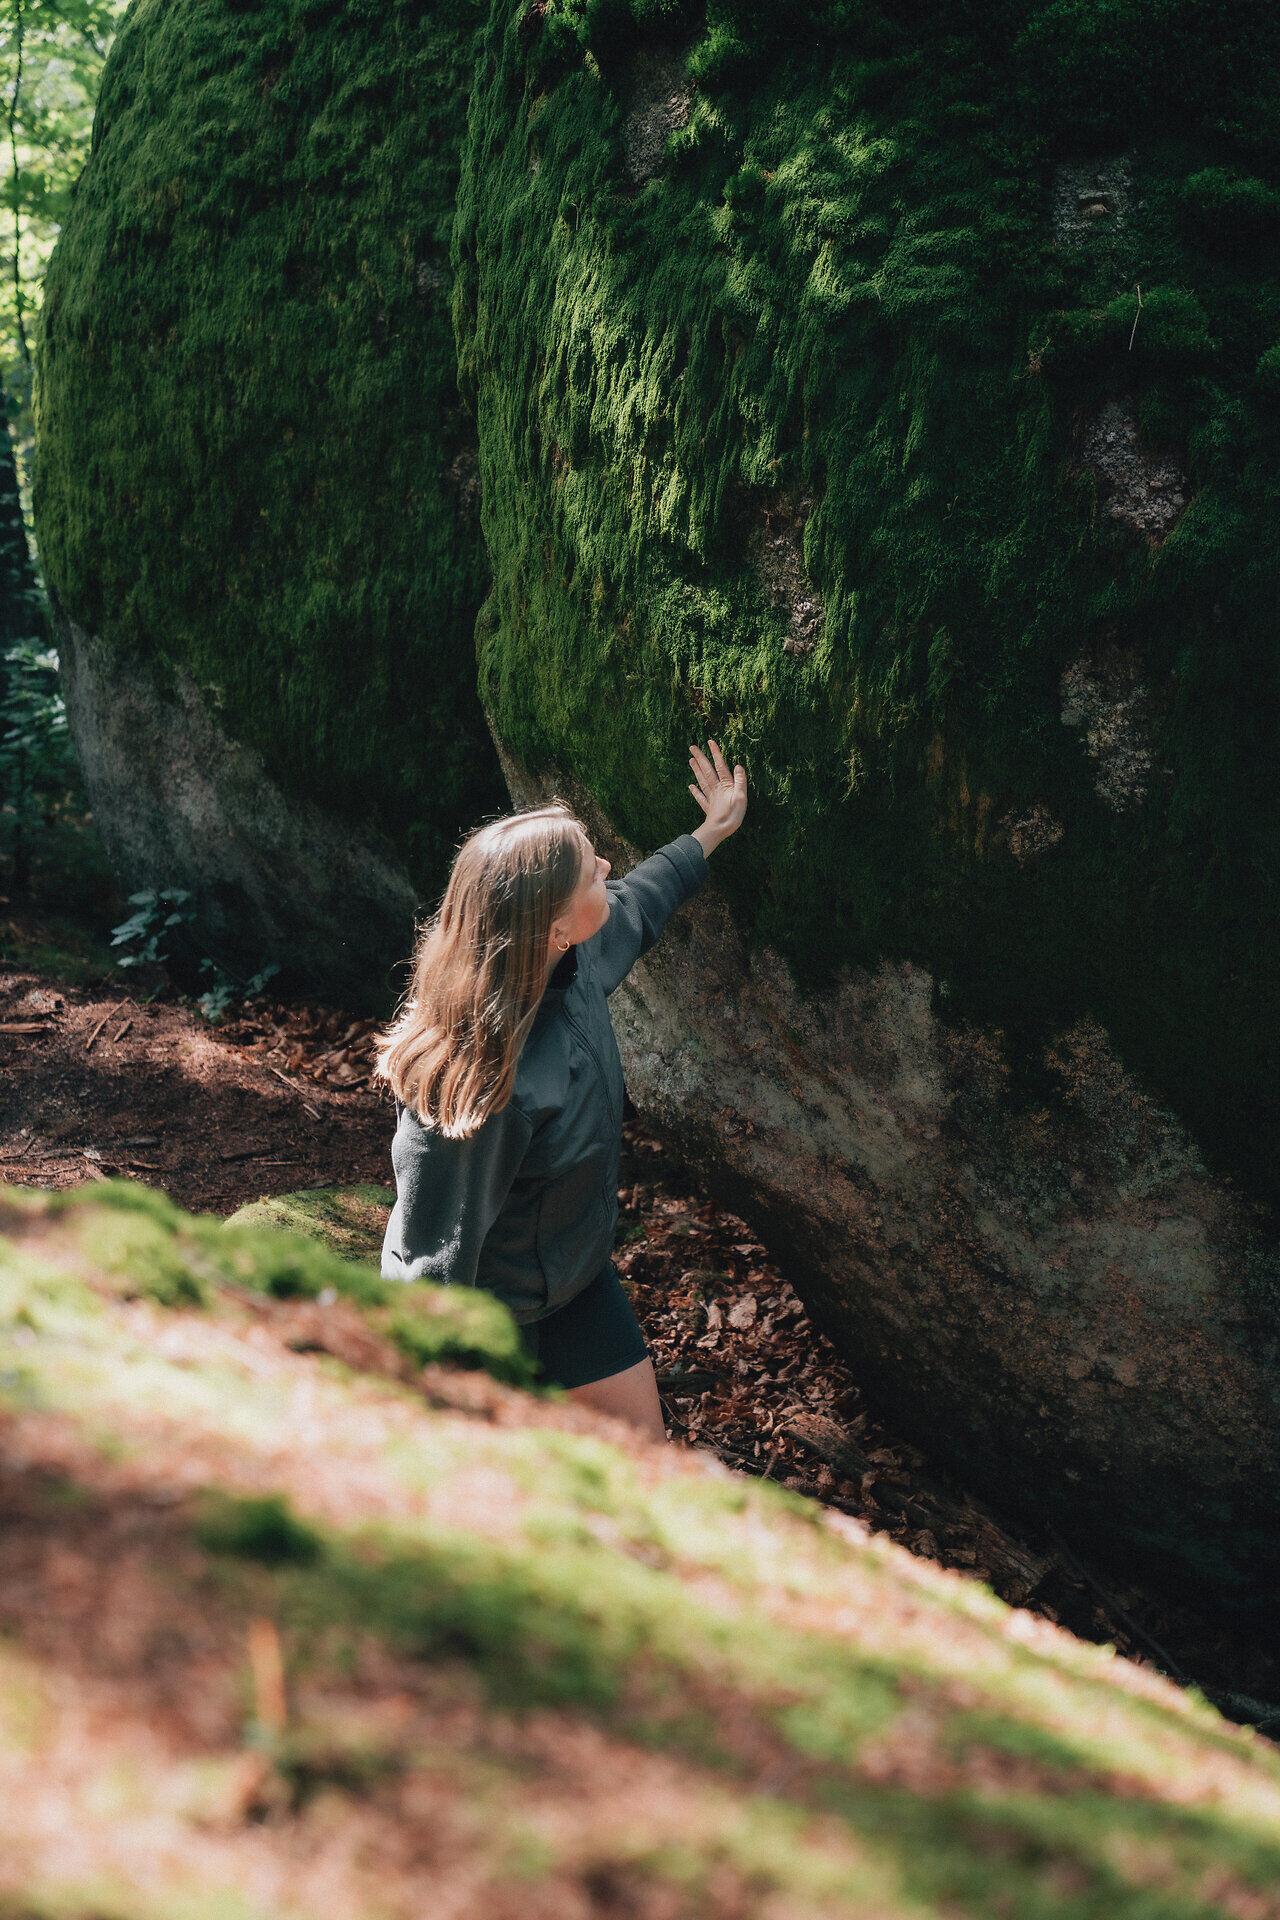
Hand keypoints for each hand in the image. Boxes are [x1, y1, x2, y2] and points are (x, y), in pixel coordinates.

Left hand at [688, 737, 747, 855]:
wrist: (719, 831)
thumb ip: (740, 781)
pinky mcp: (708, 807)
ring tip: (690, 760)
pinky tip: (690, 786)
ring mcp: (711, 798)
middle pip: (707, 770)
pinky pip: (700, 797)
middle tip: (692, 747)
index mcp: (725, 785)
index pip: (720, 766)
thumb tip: (738, 766)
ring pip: (702, 780)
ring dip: (697, 770)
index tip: (710, 741)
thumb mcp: (741, 797)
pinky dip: (695, 791)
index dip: (715, 753)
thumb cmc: (732, 815)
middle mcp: (716, 789)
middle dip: (700, 758)